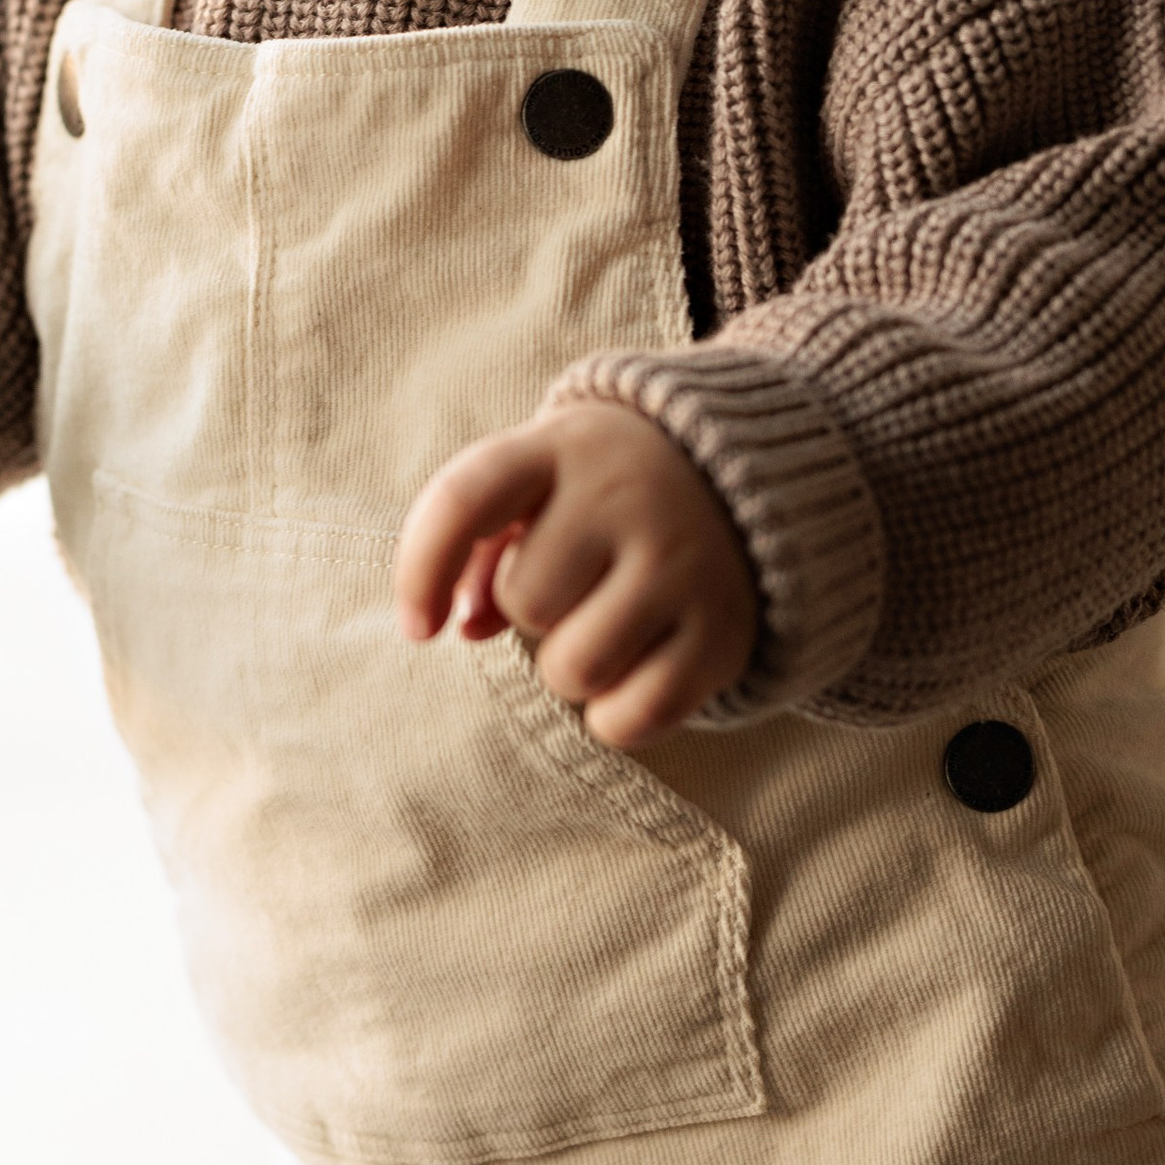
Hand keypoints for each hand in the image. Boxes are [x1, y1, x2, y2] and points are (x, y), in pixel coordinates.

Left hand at [395, 398, 756, 750]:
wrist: (745, 478)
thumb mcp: (541, 481)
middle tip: (571, 588)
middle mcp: (629, 496)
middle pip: (524, 602)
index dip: (422, 572)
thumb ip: (481, 539)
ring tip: (600, 629)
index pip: (463, 503)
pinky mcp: (725, 632)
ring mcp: (684, 564)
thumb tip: (461, 625)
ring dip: (570, 668)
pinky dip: (615, 716)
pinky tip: (632, 674)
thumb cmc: (602, 491)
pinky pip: (633, 715)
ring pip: (574, 668)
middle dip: (531, 612)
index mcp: (564, 447)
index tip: (419, 628)